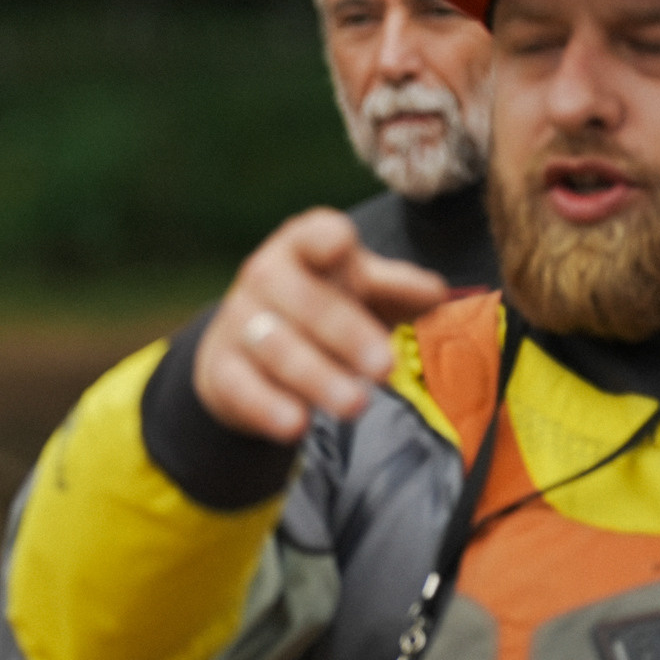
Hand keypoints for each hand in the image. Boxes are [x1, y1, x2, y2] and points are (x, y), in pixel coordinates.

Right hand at [193, 209, 448, 442]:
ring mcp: (238, 323)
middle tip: (385, 366)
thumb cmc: (319, 307)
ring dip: (316, 376)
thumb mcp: (360, 291)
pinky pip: (242, 387)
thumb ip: (398, 289)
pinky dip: (268, 406)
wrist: (247, 349)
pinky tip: (296, 424)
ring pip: (276, 347)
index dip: (325, 238)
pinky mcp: (222, 369)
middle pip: (303, 299)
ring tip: (356, 404)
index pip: (312, 235)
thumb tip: (436, 294)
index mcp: (302, 249)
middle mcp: (264, 277)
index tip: (341, 246)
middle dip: (345, 332)